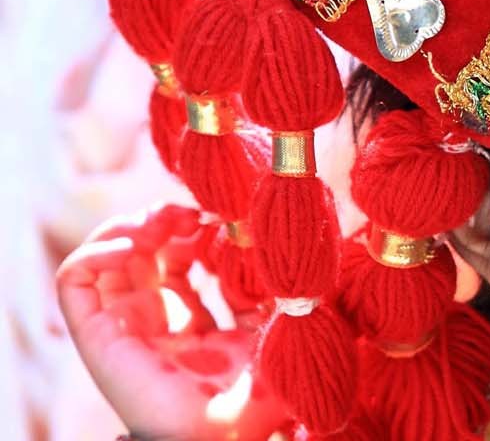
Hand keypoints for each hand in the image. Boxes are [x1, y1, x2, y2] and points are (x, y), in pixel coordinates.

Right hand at [57, 207, 289, 438]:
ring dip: (128, 227)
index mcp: (197, 324)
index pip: (185, 262)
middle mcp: (158, 323)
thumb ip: (270, 292)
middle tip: (192, 212)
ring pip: (106, 259)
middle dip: (165, 221)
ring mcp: (125, 327)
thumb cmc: (258, 397)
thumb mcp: (275, 334)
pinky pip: (74, 282)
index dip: (200, 234)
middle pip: (146, 254)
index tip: (225, 220)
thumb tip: (266, 244)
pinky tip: (133, 245)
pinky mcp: (97, 335)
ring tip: (159, 222)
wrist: (222, 436)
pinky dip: (94, 252)